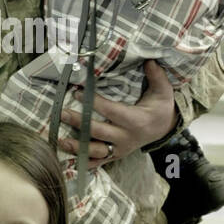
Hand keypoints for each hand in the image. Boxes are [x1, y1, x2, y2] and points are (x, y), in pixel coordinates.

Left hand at [60, 59, 176, 169]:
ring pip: (96, 151)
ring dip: (77, 146)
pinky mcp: (115, 155)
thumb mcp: (163, 91)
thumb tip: (150, 61)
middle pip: (99, 131)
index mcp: (137, 121)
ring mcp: (120, 149)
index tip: (78, 92)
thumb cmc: (160, 107)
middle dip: (80, 123)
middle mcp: (127, 138)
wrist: (164, 129)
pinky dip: (84, 163)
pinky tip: (69, 159)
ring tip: (60, 141)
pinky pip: (99, 162)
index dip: (94, 102)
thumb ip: (157, 76)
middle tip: (62, 113)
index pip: (111, 111)